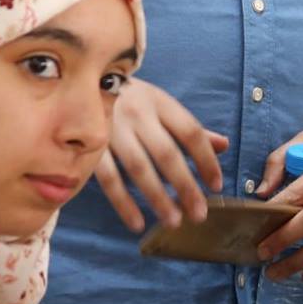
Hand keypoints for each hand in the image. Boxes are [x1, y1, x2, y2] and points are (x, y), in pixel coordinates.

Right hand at [92, 78, 228, 233]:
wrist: (79, 81)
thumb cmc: (129, 99)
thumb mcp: (160, 104)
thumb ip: (189, 128)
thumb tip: (223, 145)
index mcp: (159, 102)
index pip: (190, 132)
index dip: (206, 160)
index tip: (216, 186)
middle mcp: (138, 113)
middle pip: (167, 154)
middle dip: (185, 186)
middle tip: (199, 214)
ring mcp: (112, 128)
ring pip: (139, 168)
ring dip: (157, 198)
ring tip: (173, 221)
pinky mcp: (91, 145)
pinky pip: (108, 178)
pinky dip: (123, 203)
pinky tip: (137, 223)